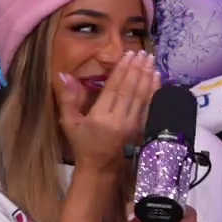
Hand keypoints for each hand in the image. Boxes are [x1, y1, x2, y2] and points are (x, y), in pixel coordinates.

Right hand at [55, 51, 158, 170]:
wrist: (101, 169)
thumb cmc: (83, 144)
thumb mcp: (69, 122)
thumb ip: (68, 98)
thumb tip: (64, 75)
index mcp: (100, 117)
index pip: (114, 88)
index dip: (123, 70)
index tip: (129, 55)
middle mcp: (119, 121)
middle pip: (131, 90)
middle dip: (138, 69)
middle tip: (143, 53)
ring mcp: (133, 126)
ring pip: (144, 97)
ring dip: (148, 77)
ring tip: (151, 61)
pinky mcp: (142, 130)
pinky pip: (150, 108)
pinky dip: (155, 92)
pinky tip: (158, 79)